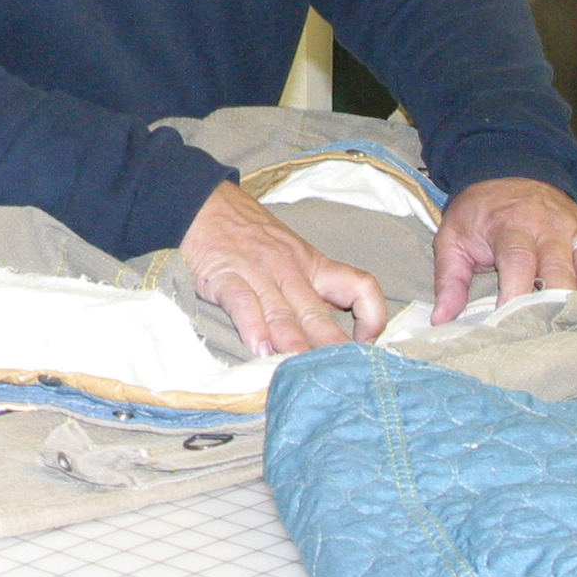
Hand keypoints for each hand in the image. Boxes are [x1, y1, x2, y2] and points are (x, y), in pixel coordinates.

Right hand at [182, 179, 383, 353]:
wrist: (204, 202)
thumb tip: (334, 332)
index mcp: (314, 265)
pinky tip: (258, 348)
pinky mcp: (225, 275)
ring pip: (283, 313)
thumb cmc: (251, 233)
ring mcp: (258, 273)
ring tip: (301, 368)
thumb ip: (312, 289)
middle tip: (342, 374)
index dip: (373, 316)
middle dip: (331, 346)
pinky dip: (252, 326)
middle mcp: (292, 271)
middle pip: (318, 311)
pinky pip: (243, 302)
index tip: (368, 345)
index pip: (360, 286)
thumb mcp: (292, 254)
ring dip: (294, 343)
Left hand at [433, 177, 576, 324]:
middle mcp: (547, 226)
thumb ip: (448, 280)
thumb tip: (442, 319)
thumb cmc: (479, 213)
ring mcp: (573, 229)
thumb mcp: (452, 238)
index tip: (509, 325)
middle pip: (559, 271)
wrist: (509, 170)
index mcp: (509, 226)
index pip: (518, 262)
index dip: (516, 296)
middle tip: (544, 335)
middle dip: (554, 305)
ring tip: (573, 326)